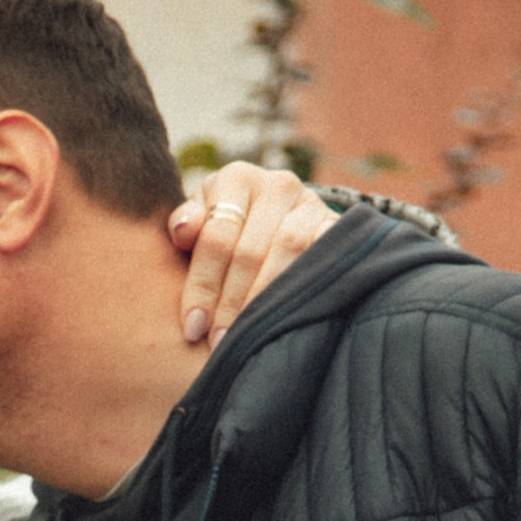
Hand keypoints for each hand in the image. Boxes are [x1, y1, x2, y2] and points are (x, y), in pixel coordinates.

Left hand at [168, 163, 336, 347]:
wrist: (283, 222)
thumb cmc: (231, 230)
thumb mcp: (203, 223)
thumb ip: (187, 227)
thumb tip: (183, 231)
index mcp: (236, 178)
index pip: (216, 237)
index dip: (203, 285)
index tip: (192, 327)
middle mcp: (276, 185)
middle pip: (249, 251)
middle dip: (231, 302)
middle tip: (219, 341)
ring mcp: (310, 204)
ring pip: (287, 252)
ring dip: (265, 299)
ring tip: (248, 335)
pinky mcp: (337, 225)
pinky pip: (322, 257)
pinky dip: (303, 288)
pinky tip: (286, 316)